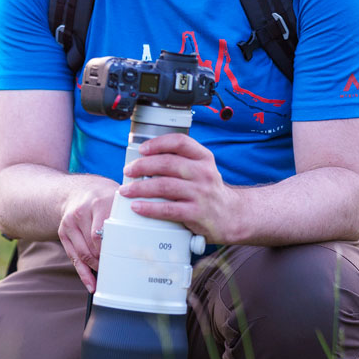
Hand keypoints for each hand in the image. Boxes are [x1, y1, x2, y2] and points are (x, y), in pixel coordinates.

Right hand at [58, 177, 117, 292]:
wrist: (79, 189)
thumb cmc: (104, 196)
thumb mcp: (117, 198)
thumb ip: (127, 214)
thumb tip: (146, 236)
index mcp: (99, 202)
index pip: (103, 234)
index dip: (112, 250)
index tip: (123, 261)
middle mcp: (81, 212)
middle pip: (93, 247)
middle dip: (106, 261)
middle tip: (119, 271)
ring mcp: (70, 222)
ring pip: (83, 254)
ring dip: (96, 268)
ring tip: (108, 276)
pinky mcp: (62, 232)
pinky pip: (73, 257)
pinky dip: (83, 273)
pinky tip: (91, 284)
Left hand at [118, 134, 238, 243]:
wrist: (232, 216)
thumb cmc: (209, 191)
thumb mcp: (202, 169)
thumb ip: (181, 161)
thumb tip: (146, 159)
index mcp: (203, 158)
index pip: (180, 142)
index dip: (158, 143)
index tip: (142, 149)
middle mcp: (204, 173)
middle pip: (167, 164)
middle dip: (142, 166)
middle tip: (128, 171)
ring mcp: (201, 193)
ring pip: (164, 186)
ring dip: (140, 188)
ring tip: (126, 190)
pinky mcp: (197, 214)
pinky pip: (168, 209)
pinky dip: (149, 208)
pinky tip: (137, 207)